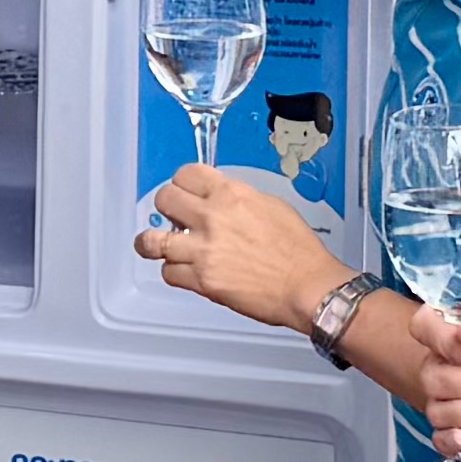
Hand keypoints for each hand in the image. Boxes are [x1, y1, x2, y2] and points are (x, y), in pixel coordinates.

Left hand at [134, 164, 348, 329]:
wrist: (308, 287)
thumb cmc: (298, 251)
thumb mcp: (270, 205)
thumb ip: (238, 198)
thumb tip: (220, 199)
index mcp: (230, 194)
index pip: (186, 174)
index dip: (182, 182)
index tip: (184, 190)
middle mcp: (212, 217)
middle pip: (164, 200)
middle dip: (167, 207)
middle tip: (173, 216)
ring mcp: (204, 250)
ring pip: (153, 240)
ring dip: (152, 242)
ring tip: (153, 244)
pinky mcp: (203, 281)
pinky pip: (169, 273)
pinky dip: (173, 272)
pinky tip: (182, 271)